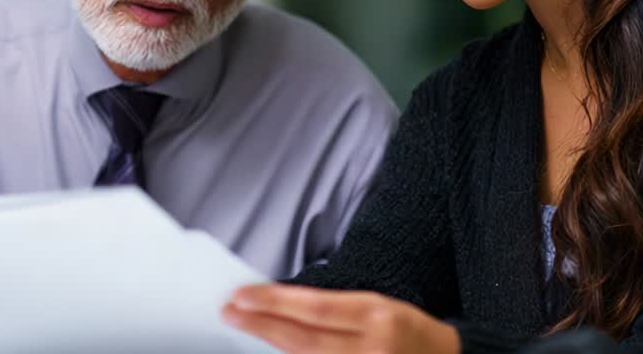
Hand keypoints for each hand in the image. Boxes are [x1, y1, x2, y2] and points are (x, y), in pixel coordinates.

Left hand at [222, 284, 459, 353]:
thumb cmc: (411, 331)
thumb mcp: (380, 305)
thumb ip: (337, 307)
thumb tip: (286, 303)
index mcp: (376, 316)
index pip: (313, 308)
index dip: (274, 302)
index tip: (243, 295)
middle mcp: (369, 347)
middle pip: (302, 338)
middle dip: (262, 324)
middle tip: (231, 310)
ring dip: (272, 343)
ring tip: (245, 326)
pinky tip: (274, 348)